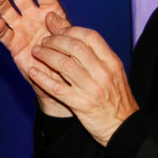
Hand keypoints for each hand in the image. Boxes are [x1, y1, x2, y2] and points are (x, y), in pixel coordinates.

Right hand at [0, 0, 71, 116]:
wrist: (59, 78)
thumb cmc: (68, 55)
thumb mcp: (69, 39)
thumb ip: (61, 27)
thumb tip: (50, 16)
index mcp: (50, 11)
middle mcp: (33, 17)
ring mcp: (22, 29)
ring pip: (10, 13)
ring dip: (3, 4)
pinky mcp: (14, 44)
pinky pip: (5, 35)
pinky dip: (1, 29)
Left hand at [29, 13, 138, 145]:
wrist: (123, 127)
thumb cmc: (116, 97)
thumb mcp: (113, 72)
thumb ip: (95, 53)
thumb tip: (75, 32)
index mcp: (112, 62)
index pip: (89, 36)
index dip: (70, 30)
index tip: (57, 30)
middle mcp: (103, 73)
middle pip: (74, 47)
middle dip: (55, 40)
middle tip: (44, 41)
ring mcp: (91, 89)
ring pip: (64, 64)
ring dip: (46, 55)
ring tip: (36, 52)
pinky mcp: (80, 104)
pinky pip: (56, 88)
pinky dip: (42, 78)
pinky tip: (33, 72)